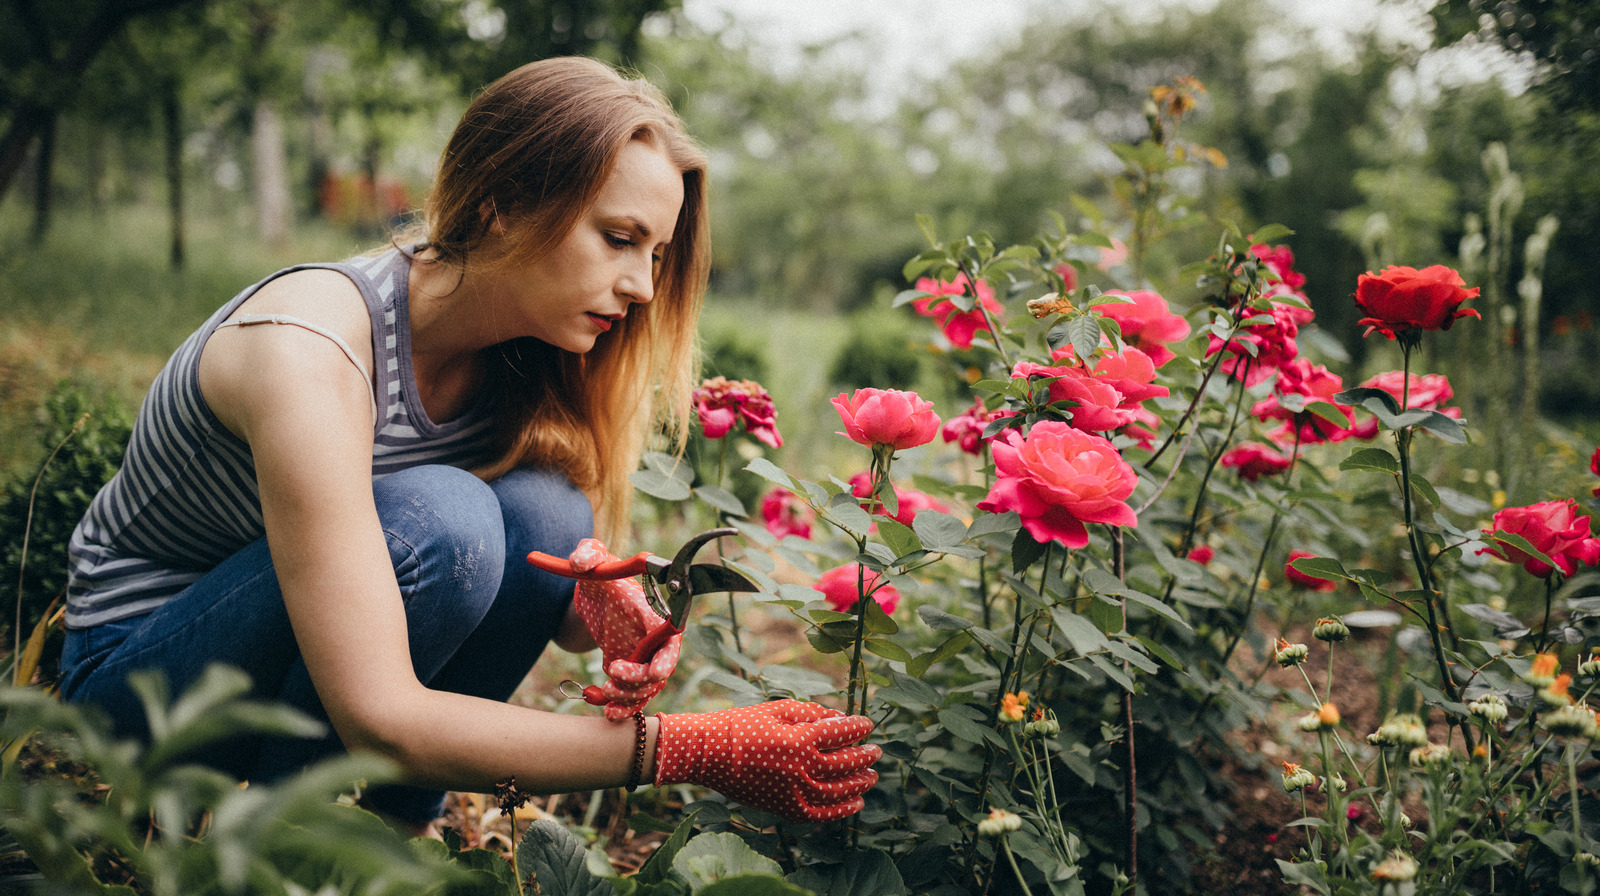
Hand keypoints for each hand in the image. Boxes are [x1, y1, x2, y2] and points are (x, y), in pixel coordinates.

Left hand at [568, 538, 681, 720]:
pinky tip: (606, 712)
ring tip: (603, 693)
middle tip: (612, 674)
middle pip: (660, 669)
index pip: (671, 637)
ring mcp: (644, 658)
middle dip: (640, 681)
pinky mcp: (630, 672)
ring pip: (647, 690)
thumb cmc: (600, 572)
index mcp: (652, 612)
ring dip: (629, 698)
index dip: (668, 657)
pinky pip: (633, 698)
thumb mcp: (592, 557)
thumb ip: (587, 554)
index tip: (656, 671)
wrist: (594, 596)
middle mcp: (654, 638)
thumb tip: (580, 562)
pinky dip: (622, 709)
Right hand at [653, 699, 880, 822]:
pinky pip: (820, 814)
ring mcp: (794, 792)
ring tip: (871, 776)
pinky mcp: (785, 809)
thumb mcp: (777, 710)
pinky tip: (855, 803)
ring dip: (859, 783)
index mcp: (800, 739)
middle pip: (845, 764)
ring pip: (838, 791)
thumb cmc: (741, 725)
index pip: (841, 733)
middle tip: (875, 751)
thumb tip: (839, 718)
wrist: (708, 754)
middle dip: (865, 756)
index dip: (858, 727)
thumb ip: (811, 713)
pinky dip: (841, 810)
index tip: (867, 724)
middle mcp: (801, 769)